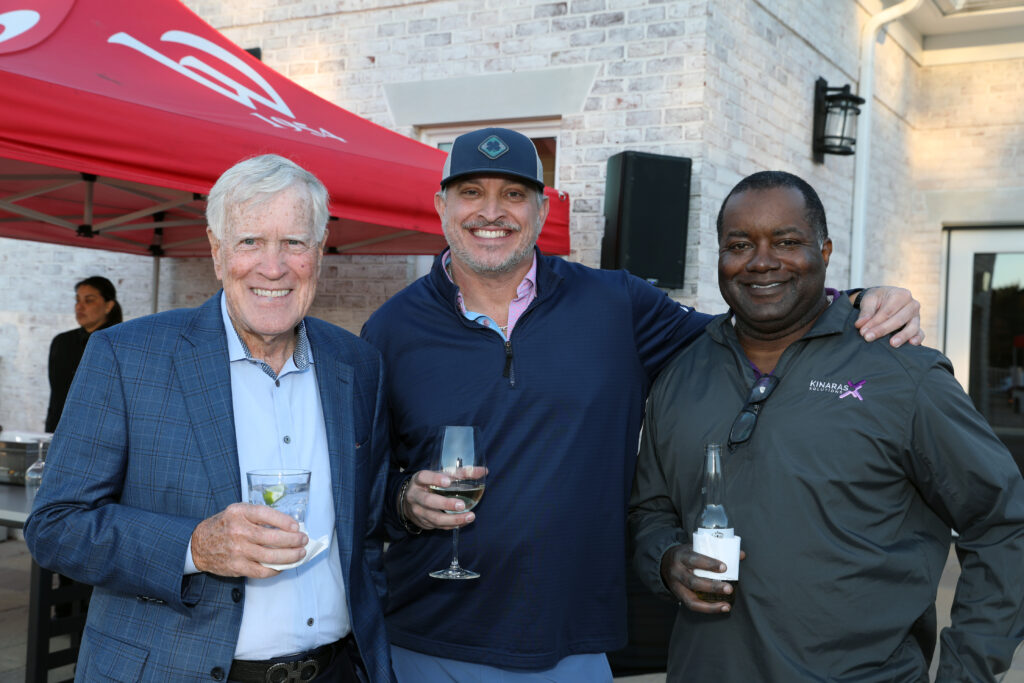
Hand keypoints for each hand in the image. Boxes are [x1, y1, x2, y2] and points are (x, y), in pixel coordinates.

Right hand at [191, 503, 307, 578]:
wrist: (199, 545)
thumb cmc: (224, 526)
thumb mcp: (238, 512)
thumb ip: (259, 516)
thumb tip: (288, 524)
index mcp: (239, 513)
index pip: (266, 514)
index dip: (284, 521)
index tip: (297, 526)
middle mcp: (238, 531)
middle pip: (272, 537)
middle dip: (293, 540)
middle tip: (304, 540)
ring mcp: (237, 550)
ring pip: (270, 556)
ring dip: (290, 556)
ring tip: (300, 554)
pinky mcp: (237, 567)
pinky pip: (262, 571)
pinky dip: (276, 569)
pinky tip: (283, 566)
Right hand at [401, 469, 481, 530]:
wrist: (411, 501)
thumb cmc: (430, 484)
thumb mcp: (440, 475)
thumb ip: (460, 473)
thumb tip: (483, 471)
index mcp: (419, 480)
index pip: (424, 477)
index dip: (435, 479)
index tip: (448, 481)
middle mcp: (415, 496)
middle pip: (428, 501)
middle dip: (446, 504)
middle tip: (461, 505)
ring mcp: (418, 511)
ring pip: (434, 518)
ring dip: (453, 519)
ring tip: (470, 516)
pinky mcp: (424, 523)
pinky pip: (439, 526)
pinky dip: (453, 525)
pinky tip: (464, 522)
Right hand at [660, 543, 743, 613]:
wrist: (664, 563)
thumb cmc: (686, 555)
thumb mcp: (696, 548)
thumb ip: (717, 551)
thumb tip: (741, 554)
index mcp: (681, 556)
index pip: (694, 560)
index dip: (709, 564)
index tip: (724, 567)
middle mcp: (676, 572)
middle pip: (693, 581)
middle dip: (712, 586)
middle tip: (729, 588)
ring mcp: (676, 586)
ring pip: (691, 598)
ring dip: (711, 604)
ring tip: (727, 605)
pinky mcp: (679, 596)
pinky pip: (692, 606)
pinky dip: (708, 609)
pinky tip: (722, 608)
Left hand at [854, 286, 924, 346]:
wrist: (886, 298)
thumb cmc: (878, 298)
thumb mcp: (869, 299)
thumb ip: (865, 311)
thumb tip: (860, 324)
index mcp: (901, 295)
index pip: (887, 311)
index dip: (874, 322)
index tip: (863, 332)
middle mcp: (912, 304)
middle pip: (898, 320)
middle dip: (882, 330)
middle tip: (868, 338)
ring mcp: (917, 316)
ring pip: (912, 327)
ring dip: (902, 336)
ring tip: (892, 344)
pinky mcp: (918, 326)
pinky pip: (920, 333)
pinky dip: (917, 338)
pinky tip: (911, 344)